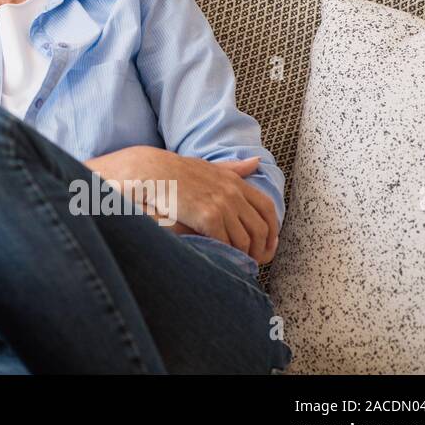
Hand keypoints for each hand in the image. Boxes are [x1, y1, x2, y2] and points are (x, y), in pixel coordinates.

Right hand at [86, 146, 278, 264]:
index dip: (272, 229)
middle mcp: (233, 193)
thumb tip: (257, 161)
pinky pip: (226, 242)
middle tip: (256, 261)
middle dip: (262, 248)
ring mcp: (221, 205)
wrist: (152, 172)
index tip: (269, 243)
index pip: (267, 208)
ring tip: (238, 263)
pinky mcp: (207, 217)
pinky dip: (227, 253)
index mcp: (235, 181)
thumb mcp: (209, 166)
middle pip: (261, 227)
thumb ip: (234, 168)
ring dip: (244, 255)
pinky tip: (222, 258)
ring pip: (246, 240)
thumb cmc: (177, 171)